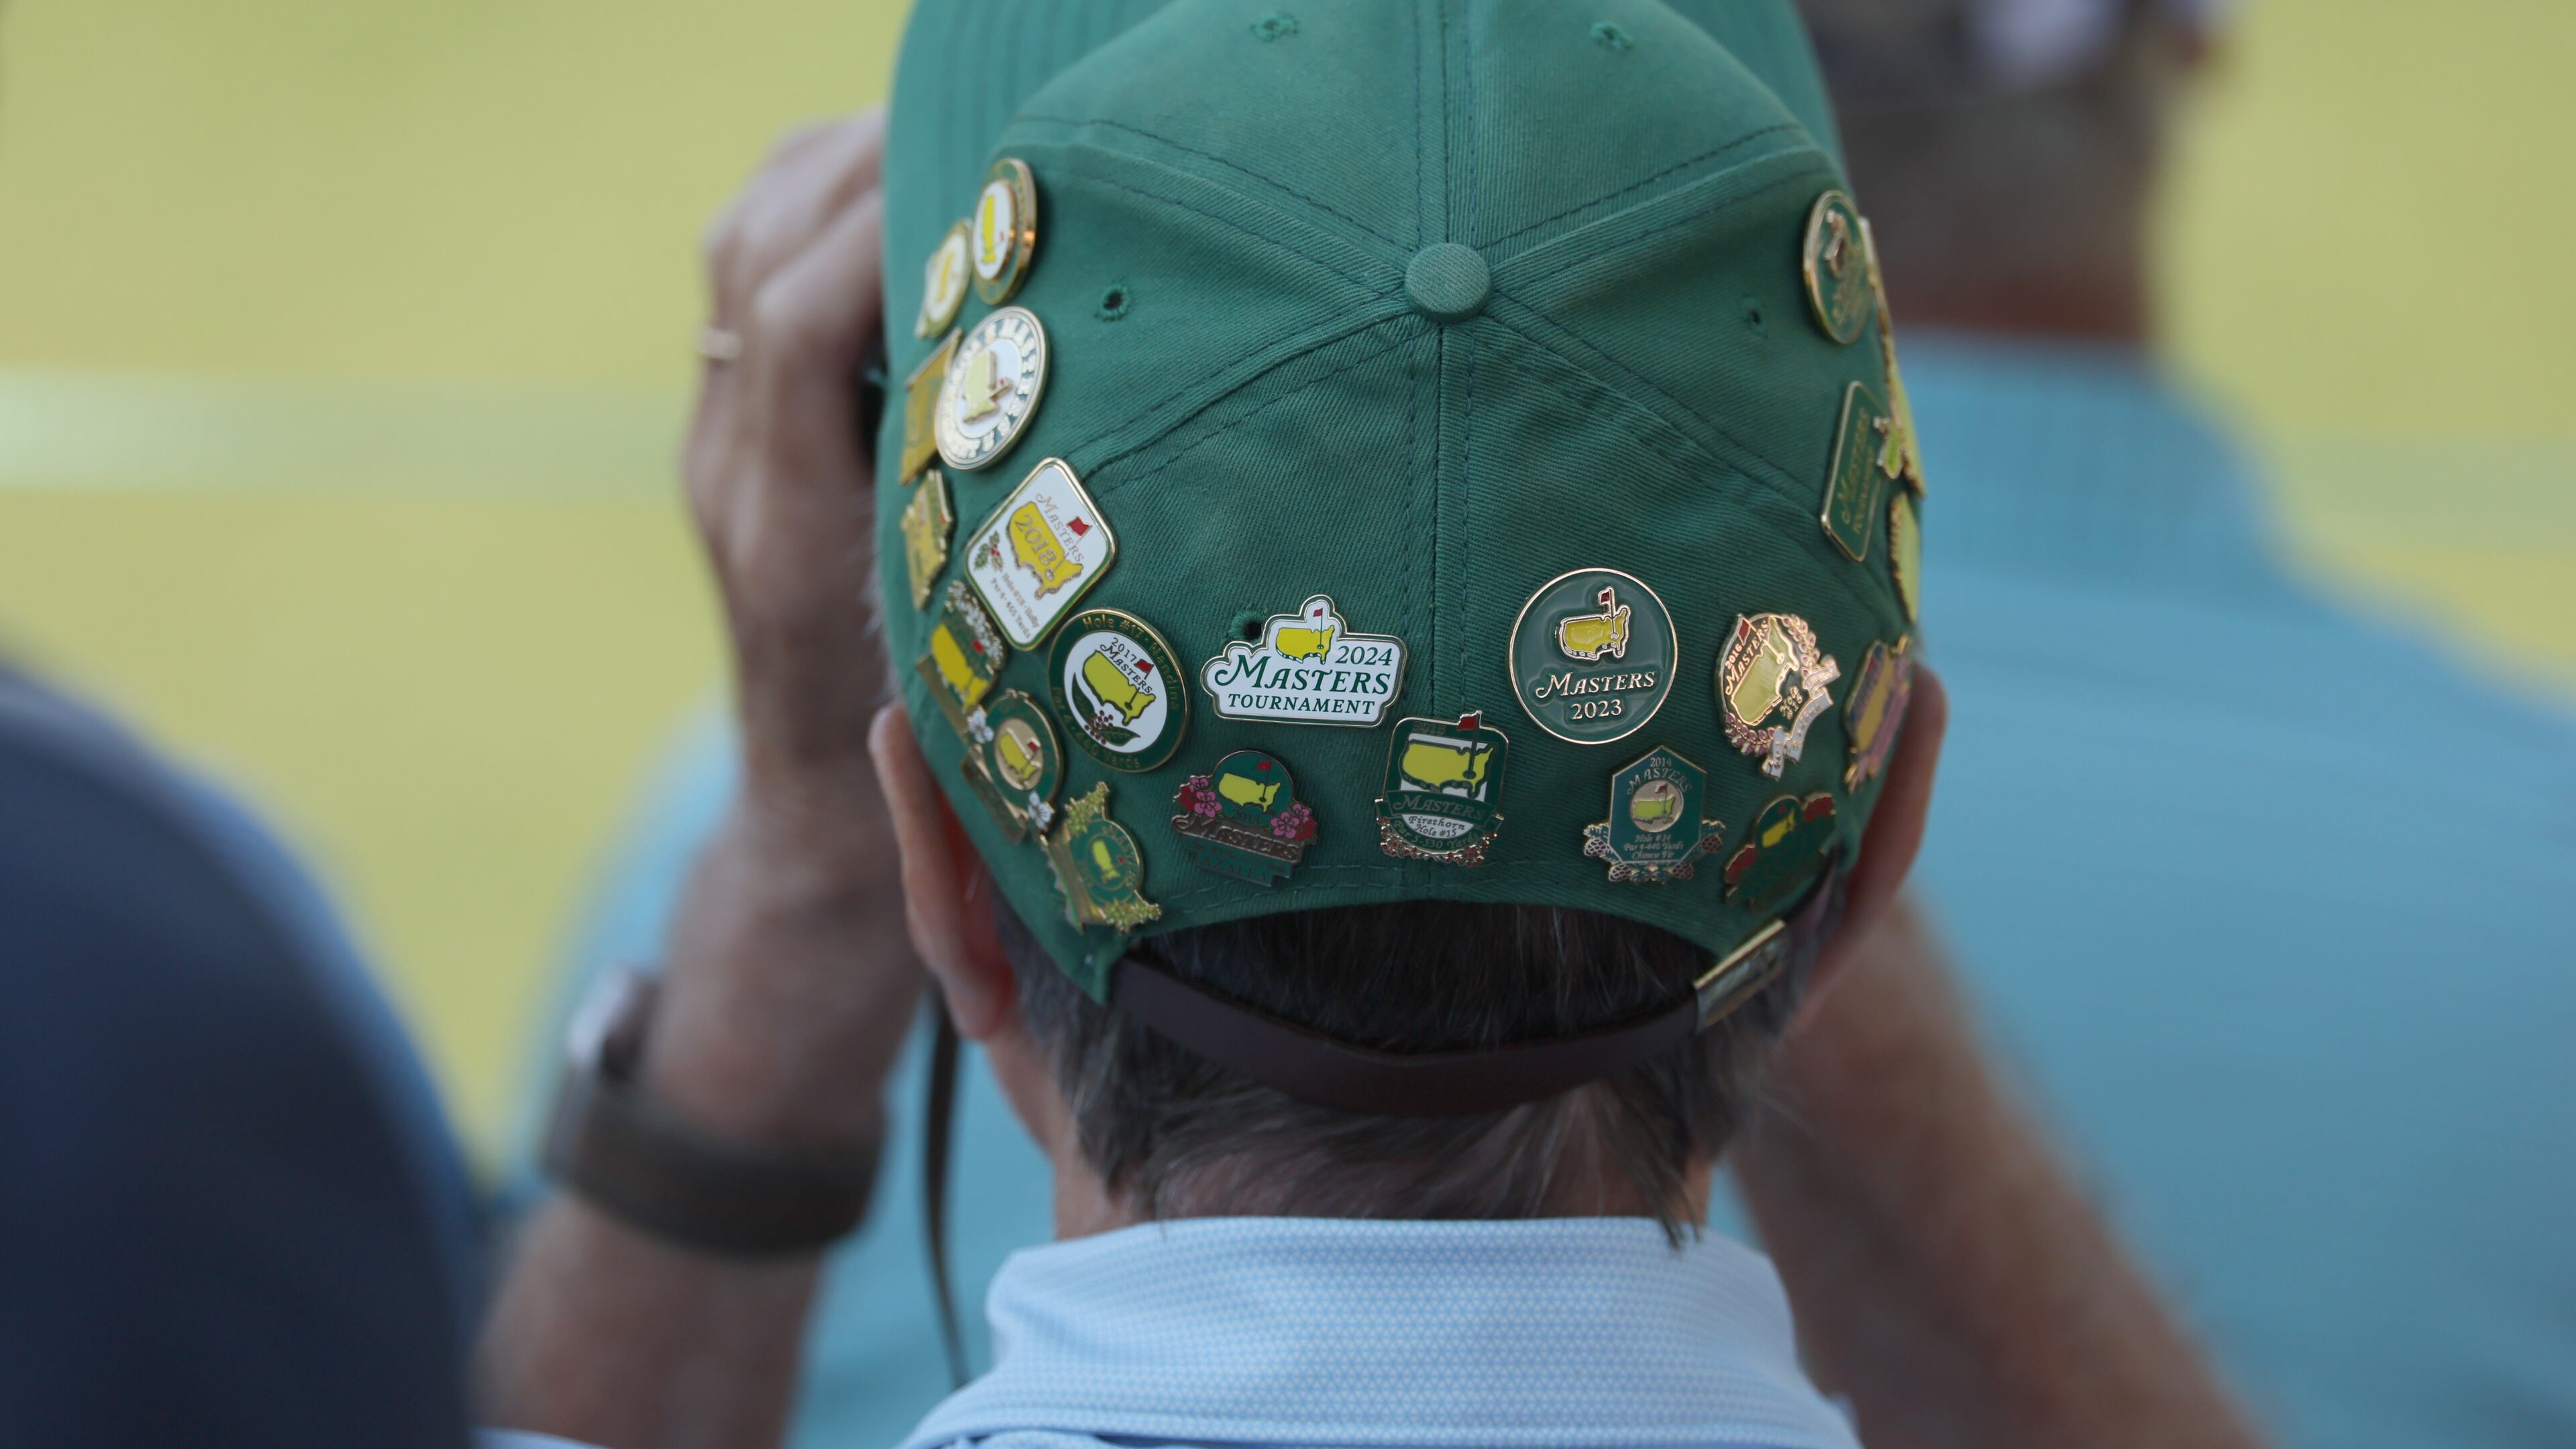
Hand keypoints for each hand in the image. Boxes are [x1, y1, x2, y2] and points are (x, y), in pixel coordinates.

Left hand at [646, 111, 922, 1148]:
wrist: (822, 825)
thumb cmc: (929, 768)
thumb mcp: (985, 656)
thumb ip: (1008, 540)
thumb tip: (1081, 395)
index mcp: (793, 529)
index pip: (801, 325)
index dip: (881, 231)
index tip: (992, 186)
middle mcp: (737, 475)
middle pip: (755, 256)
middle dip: (856, 163)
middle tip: (976, 127)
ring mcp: (719, 455)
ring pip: (735, 252)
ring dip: (825, 170)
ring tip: (935, 136)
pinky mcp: (730, 443)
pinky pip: (742, 282)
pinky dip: (806, 211)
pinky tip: (889, 193)